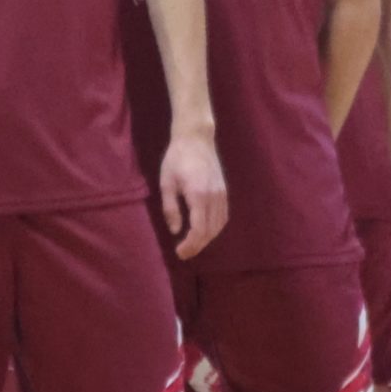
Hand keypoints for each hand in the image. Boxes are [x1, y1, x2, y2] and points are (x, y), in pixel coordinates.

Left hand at [157, 132, 227, 260]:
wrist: (196, 138)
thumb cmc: (177, 158)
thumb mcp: (166, 183)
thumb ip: (171, 208)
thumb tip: (175, 231)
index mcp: (198, 195)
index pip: (199, 230)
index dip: (190, 245)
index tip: (179, 253)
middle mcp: (214, 197)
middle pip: (210, 231)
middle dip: (197, 246)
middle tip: (183, 253)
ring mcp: (222, 194)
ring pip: (219, 226)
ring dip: (207, 239)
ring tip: (193, 244)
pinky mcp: (224, 191)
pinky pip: (223, 216)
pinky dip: (215, 228)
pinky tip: (205, 231)